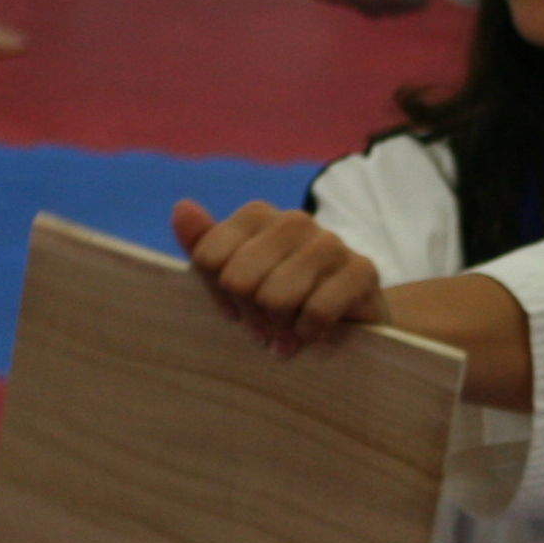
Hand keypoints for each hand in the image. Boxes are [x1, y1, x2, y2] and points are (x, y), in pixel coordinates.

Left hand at [172, 196, 385, 353]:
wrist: (349, 321)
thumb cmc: (283, 300)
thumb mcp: (235, 278)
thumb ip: (204, 246)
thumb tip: (181, 208)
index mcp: (258, 215)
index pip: (208, 258)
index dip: (218, 295)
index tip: (235, 307)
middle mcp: (294, 220)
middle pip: (238, 280)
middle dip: (250, 315)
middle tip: (265, 327)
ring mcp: (330, 242)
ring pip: (276, 297)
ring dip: (280, 329)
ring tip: (288, 333)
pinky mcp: (361, 270)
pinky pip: (316, 311)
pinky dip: (309, 334)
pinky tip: (314, 334)